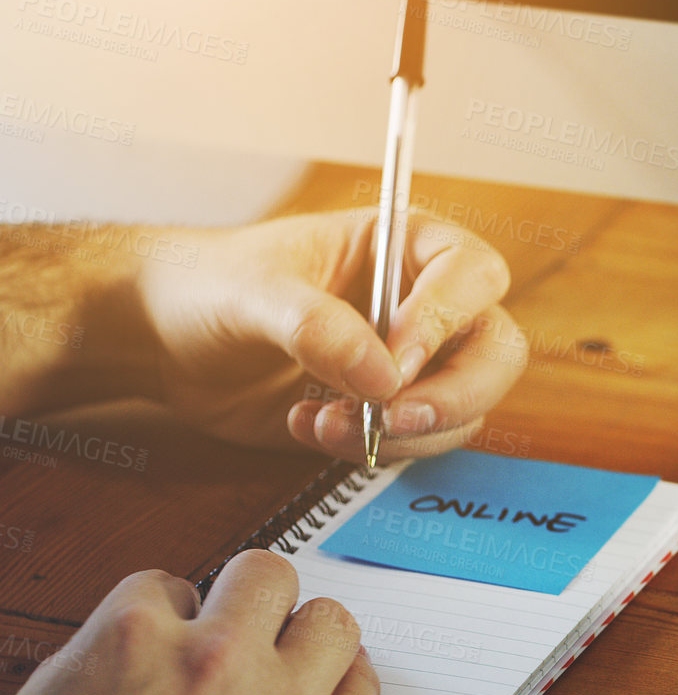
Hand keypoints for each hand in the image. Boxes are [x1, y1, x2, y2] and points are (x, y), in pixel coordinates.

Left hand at [135, 209, 525, 461]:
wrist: (164, 342)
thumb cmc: (207, 286)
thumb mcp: (251, 292)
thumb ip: (315, 326)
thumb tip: (382, 377)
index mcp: (402, 246)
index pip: (472, 273)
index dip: (448, 317)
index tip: (396, 359)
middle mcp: (424, 303)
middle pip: (496, 349)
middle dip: (455, 392)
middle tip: (394, 416)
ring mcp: (414, 362)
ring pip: (469, 404)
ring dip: (406, 430)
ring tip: (324, 423)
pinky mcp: (391, 410)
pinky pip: (424, 440)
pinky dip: (376, 448)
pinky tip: (311, 428)